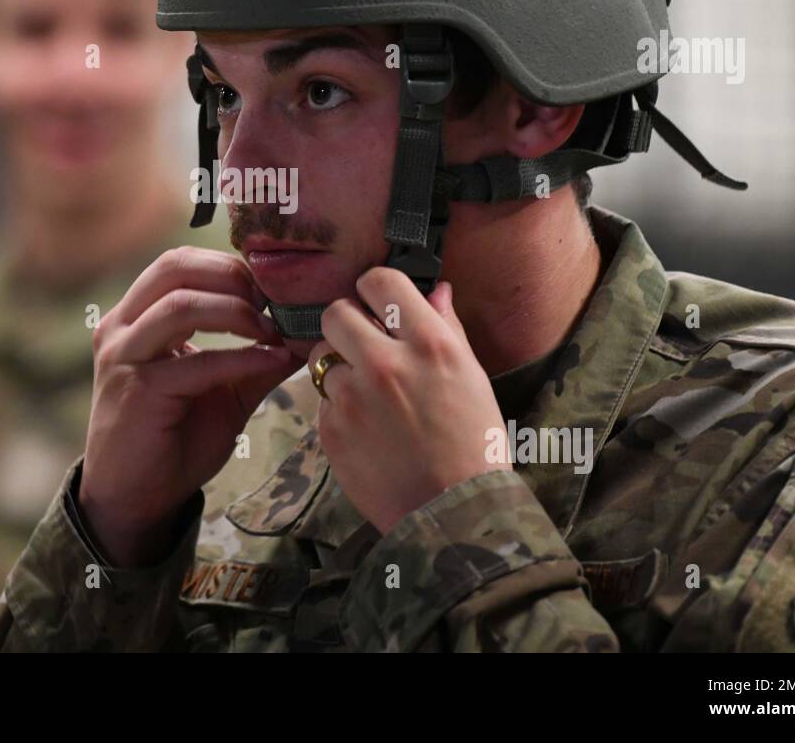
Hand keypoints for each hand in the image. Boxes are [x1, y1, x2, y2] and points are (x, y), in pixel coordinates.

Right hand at [79, 247, 303, 565]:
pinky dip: (240, 358)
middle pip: (175, 267)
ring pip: (181, 305)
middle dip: (232, 277)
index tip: (273, 288)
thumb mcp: (225, 389)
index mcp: (136, 316)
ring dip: (236, 312)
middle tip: (272, 302)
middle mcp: (122, 327)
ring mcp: (125, 357)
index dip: (229, 265)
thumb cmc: (174, 439)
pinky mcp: (137, 391)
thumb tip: (307, 332)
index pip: (180, 261)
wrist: (135, 498)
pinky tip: (270, 362)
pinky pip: (195, 362)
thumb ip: (257, 357)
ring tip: (272, 332)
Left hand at [309, 270, 510, 534]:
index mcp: (429, 345)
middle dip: (347, 323)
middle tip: (362, 343)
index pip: (380, 281)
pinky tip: (365, 426)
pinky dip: (337, 406)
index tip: (377, 302)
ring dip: (337, 365)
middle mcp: (386, 364)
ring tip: (365, 390)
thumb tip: (437, 290)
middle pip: (335, 312)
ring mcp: (353, 398)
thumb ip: (447, 328)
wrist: (452, 513)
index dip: (374, 288)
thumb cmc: (474, 444)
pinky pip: (321, 398)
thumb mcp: (472, 378)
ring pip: (320, 355)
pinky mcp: (331, 429)